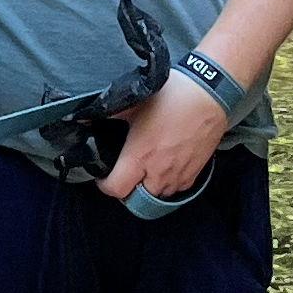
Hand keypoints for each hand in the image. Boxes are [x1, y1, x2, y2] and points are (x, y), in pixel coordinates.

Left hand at [95, 70, 229, 209]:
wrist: (210, 93)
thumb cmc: (171, 96)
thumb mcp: (134, 102)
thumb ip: (107, 113)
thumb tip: (81, 116)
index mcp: (139, 156)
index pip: (115, 190)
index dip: (104, 184)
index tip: (104, 174)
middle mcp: (158, 172)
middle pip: (136, 198)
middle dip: (127, 189)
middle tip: (125, 171)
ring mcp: (178, 175)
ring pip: (157, 196)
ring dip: (148, 188)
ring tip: (145, 169)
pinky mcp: (195, 173)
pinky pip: (176, 188)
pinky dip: (167, 183)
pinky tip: (165, 166)